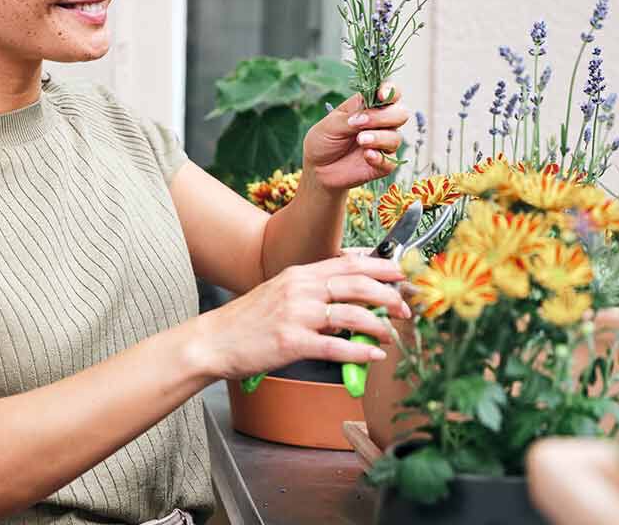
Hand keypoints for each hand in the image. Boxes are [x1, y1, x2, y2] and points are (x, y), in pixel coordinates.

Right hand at [195, 250, 412, 380]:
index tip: (402, 273)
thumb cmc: (247, 322)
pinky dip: (360, 352)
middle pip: (357, 283)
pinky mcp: (291, 343)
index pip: (349, 262)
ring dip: (379, 325)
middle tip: (405, 308)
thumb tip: (351, 298)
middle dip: (389, 295)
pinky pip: (336, 348)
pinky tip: (374, 355)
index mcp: (299, 274)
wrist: (213, 341)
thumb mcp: (280, 294)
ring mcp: (296, 315)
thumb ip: (313, 292)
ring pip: (352, 315)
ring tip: (390, 335)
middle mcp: (300, 289)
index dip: (381, 266)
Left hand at [302, 82, 410, 191]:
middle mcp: (381, 124)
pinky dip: (380, 158)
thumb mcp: (330, 125)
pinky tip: (367, 156)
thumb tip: (365, 115)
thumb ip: (350, 118)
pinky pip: (391, 161)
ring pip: (396, 138)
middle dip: (384, 116)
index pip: (390, 93)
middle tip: (361, 123)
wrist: (316, 169)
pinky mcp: (383, 164)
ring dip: (379, 138)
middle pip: (400, 114)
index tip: (381, 94)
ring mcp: (383, 144)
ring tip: (360, 141)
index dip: (390, 91)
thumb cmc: (323, 141)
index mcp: (369, 107)